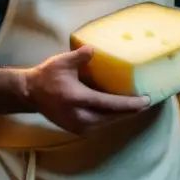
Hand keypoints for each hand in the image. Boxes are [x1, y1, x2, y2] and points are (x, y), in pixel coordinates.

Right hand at [24, 46, 150, 135]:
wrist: (31, 94)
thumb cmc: (47, 76)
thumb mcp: (61, 62)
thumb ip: (79, 57)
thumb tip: (93, 50)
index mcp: (77, 99)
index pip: (110, 104)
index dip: (130, 104)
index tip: (146, 100)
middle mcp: (80, 116)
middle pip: (113, 117)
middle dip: (132, 110)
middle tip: (148, 102)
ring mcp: (79, 126)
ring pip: (108, 122)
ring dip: (123, 115)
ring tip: (138, 106)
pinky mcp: (78, 130)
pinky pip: (101, 124)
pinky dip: (112, 118)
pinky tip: (121, 110)